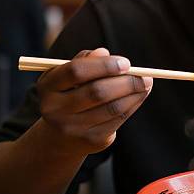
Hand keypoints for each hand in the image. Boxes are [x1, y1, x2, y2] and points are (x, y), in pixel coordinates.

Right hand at [37, 47, 152, 152]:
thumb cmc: (70, 94)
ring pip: (112, 108)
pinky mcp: (90, 140)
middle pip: (97, 92)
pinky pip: (118, 119)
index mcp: (47, 86)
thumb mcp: (70, 76)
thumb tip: (104, 53)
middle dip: (126, 82)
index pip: (76, 71)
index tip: (126, 63)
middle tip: (145, 75)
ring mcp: (72, 127)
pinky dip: (133, 105)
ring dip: (135, 94)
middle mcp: (55, 109)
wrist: (62, 136)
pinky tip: (140, 96)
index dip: (104, 66)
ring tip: (146, 84)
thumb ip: (86, 61)